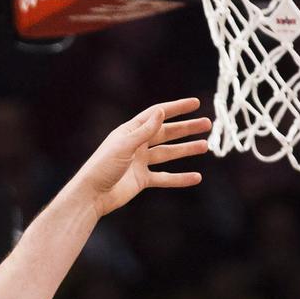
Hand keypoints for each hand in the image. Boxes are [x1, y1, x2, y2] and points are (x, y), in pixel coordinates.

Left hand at [76, 97, 210, 216]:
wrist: (92, 195)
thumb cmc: (103, 166)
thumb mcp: (125, 145)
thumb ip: (145, 130)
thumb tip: (161, 111)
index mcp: (130, 131)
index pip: (157, 114)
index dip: (176, 108)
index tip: (195, 103)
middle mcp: (136, 144)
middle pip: (166, 133)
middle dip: (186, 128)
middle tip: (207, 124)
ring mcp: (140, 162)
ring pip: (168, 153)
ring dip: (186, 150)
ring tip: (205, 146)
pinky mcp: (142, 180)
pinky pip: (165, 177)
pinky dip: (180, 178)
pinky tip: (196, 177)